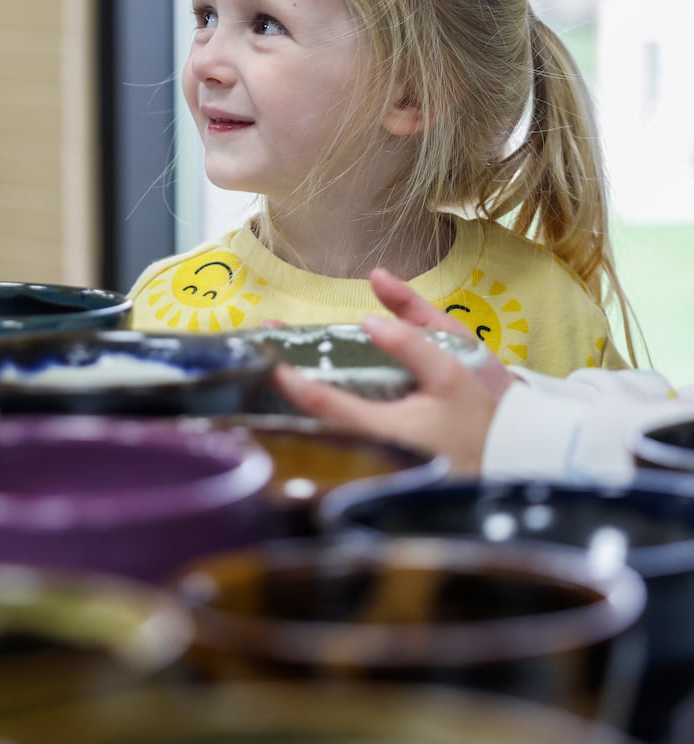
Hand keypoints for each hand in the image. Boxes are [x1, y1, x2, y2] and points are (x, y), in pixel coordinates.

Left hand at [270, 268, 516, 473]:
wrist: (516, 460)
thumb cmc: (483, 415)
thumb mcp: (452, 368)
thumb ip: (411, 336)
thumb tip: (373, 311)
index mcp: (386, 428)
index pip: (324, 404)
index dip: (290, 382)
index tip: (267, 359)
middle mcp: (372, 451)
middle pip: (311, 424)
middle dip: (282, 390)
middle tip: (263, 354)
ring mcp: (375, 464)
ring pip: (323, 436)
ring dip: (296, 405)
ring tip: (277, 370)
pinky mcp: (382, 467)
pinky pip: (340, 443)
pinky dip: (319, 421)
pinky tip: (309, 399)